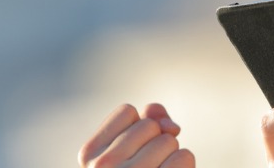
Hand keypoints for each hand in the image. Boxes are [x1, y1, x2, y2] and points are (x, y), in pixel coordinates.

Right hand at [80, 103, 195, 167]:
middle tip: (147, 167)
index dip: (139, 128)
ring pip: (169, 140)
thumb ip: (147, 121)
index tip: (132, 152)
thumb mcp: (130, 150)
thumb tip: (171, 126)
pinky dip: (184, 166)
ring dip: (171, 155)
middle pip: (150, 125)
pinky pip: (184, 156)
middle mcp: (103, 167)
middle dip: (157, 142)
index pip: (127, 111)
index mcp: (89, 155)